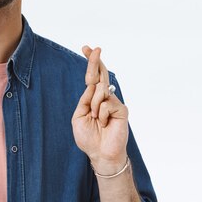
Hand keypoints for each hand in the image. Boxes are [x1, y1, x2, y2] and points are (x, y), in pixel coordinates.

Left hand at [71, 46, 128, 172]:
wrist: (100, 153)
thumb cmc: (88, 137)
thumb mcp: (79, 116)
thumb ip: (84, 100)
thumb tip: (94, 85)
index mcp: (93, 99)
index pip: (92, 77)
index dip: (90, 63)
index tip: (87, 48)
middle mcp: (104, 98)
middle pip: (100, 75)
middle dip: (95, 61)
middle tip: (95, 47)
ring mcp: (114, 102)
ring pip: (100, 91)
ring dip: (94, 106)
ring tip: (97, 120)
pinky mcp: (122, 109)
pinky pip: (107, 104)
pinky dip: (101, 114)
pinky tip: (105, 124)